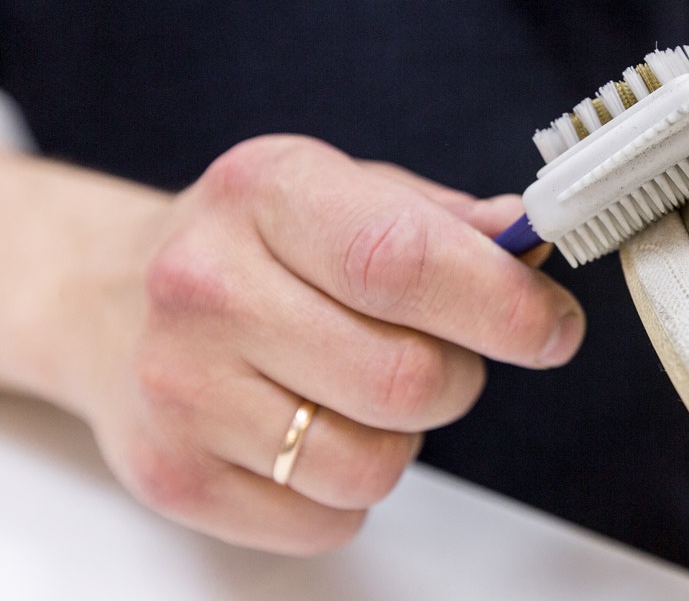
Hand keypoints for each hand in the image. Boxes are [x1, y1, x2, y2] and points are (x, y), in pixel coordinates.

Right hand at [81, 135, 584, 553]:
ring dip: (401, 438)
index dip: (502, 305)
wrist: (111, 299)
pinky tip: (307, 428)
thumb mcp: (343, 192)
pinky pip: (328, 519)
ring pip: (374, 465)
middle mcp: (207, 287)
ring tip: (356, 388)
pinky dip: (348, 489)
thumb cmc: (252, 245)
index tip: (553, 328)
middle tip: (436, 353)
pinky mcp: (176, 475)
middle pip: (405, 379)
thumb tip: (530, 248)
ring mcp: (182, 389)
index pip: (403, 261)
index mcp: (266, 193)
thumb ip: (444, 222)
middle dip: (458, 379)